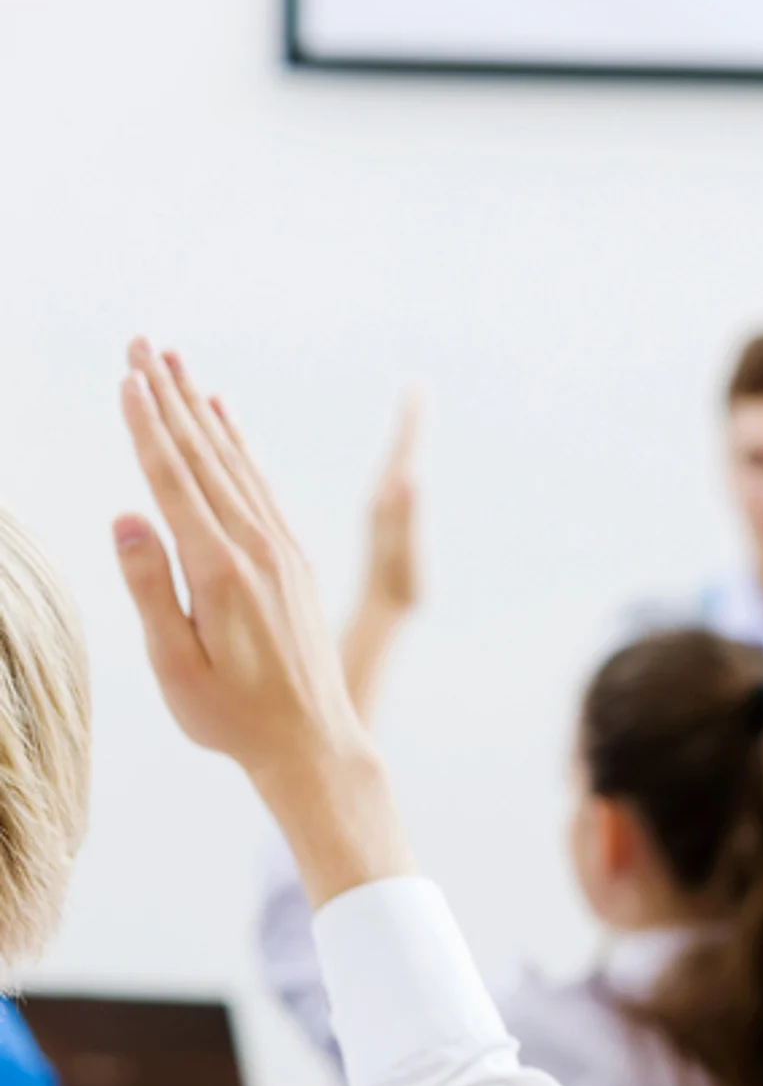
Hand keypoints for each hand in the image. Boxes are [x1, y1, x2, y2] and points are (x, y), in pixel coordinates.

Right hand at [114, 339, 412, 903]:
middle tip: (140, 342)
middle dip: (168, 397)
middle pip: (204, 457)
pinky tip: (224, 419)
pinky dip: (239, 447)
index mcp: (220, 570)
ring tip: (175, 364)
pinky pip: (262, 487)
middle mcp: (257, 549)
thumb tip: (127, 515)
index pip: (174, 481)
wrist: (314, 743)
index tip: (125, 377)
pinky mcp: (295, 561)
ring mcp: (282, 551)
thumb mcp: (175, 664)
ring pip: (235, 463)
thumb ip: (150, 587)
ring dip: (201, 411)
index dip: (146, 426)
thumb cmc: (232, 716)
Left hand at [361, 393, 422, 618]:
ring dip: (403, 442)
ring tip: (412, 418)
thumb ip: (408, 513)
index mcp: (387, 501)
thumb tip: (411, 475)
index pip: (401, 452)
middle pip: (397, 453)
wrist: (374, 620)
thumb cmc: (396, 593)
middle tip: (418, 390)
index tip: (418, 387)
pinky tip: (401, 470)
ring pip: (392, 468)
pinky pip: (391, 485)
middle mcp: (382, 502)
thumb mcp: (406, 553)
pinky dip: (399, 468)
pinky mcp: (385, 528)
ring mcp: (382, 515)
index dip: (411, 421)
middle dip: (409, 422)